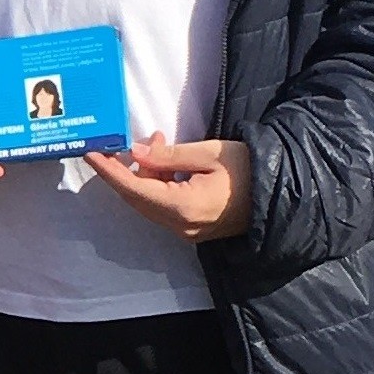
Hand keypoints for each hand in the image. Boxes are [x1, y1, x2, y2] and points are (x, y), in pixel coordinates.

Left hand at [84, 134, 252, 241]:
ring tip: (158, 143)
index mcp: (183, 207)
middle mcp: (181, 226)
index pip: (133, 189)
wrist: (284, 194)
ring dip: (145, 174)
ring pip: (150, 202)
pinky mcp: (195, 228)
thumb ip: (168, 156)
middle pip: (137, 199)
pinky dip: (158, 184)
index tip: (89, 153)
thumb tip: (135, 153)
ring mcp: (188, 231)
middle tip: (119, 142)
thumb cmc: (249, 168)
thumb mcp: (208, 153)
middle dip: (124, 170)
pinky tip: (167, 162)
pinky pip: (164, 207)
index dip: (108, 171)